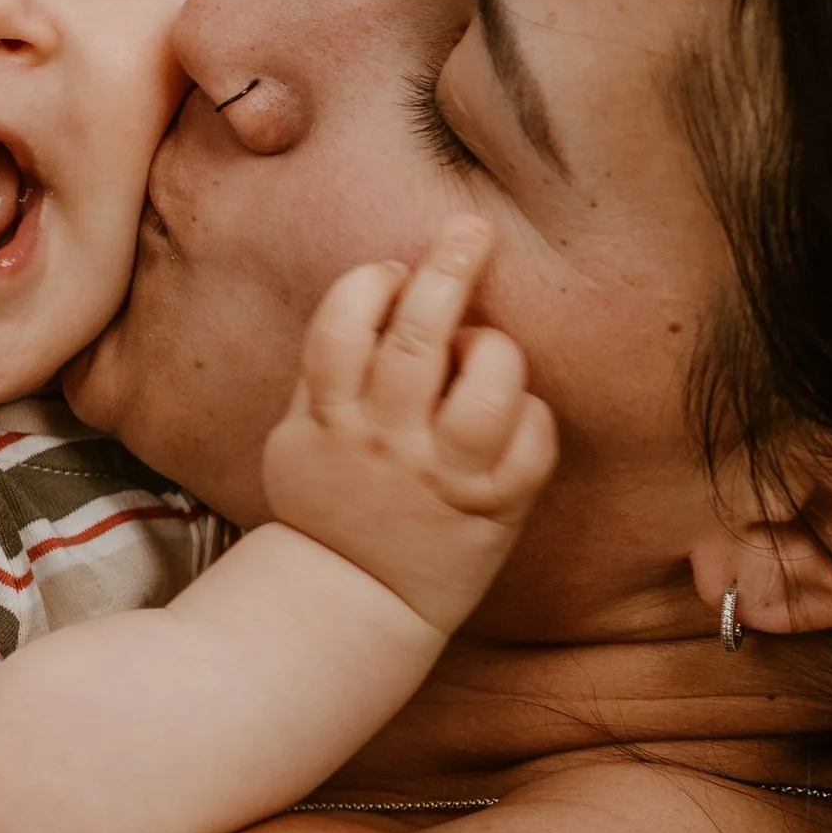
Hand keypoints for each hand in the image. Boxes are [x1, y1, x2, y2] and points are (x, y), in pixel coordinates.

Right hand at [261, 219, 556, 635]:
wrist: (350, 601)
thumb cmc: (327, 505)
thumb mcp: (297, 438)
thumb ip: (327, 372)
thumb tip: (374, 289)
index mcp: (330, 420)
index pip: (342, 326)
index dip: (369, 284)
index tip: (391, 272)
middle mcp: (386, 442)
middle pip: (418, 337)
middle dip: (448, 269)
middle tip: (470, 230)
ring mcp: (442, 476)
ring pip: (487, 385)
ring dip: (494, 348)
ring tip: (485, 348)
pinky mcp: (492, 508)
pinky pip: (532, 441)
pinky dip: (534, 416)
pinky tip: (516, 414)